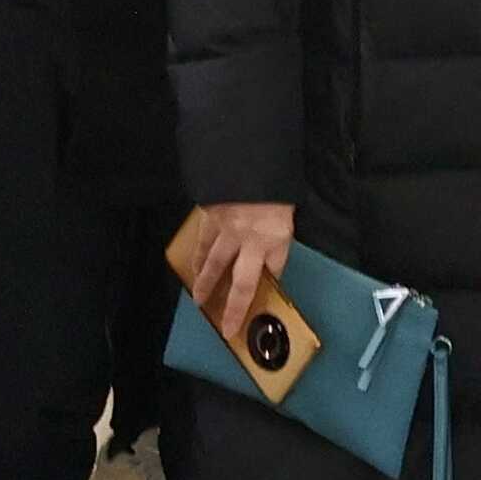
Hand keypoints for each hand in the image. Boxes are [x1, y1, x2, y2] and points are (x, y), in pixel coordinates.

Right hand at [182, 202, 296, 347]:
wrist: (251, 156)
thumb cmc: (274, 188)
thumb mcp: (286, 219)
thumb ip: (277, 246)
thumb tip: (270, 270)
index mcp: (274, 239)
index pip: (268, 277)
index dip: (255, 299)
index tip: (243, 317)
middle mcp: (250, 238)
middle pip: (238, 280)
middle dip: (228, 305)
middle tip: (219, 323)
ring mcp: (227, 227)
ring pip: (213, 262)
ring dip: (205, 281)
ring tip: (197, 295)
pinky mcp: (210, 215)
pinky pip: (202, 240)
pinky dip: (197, 254)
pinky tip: (194, 261)